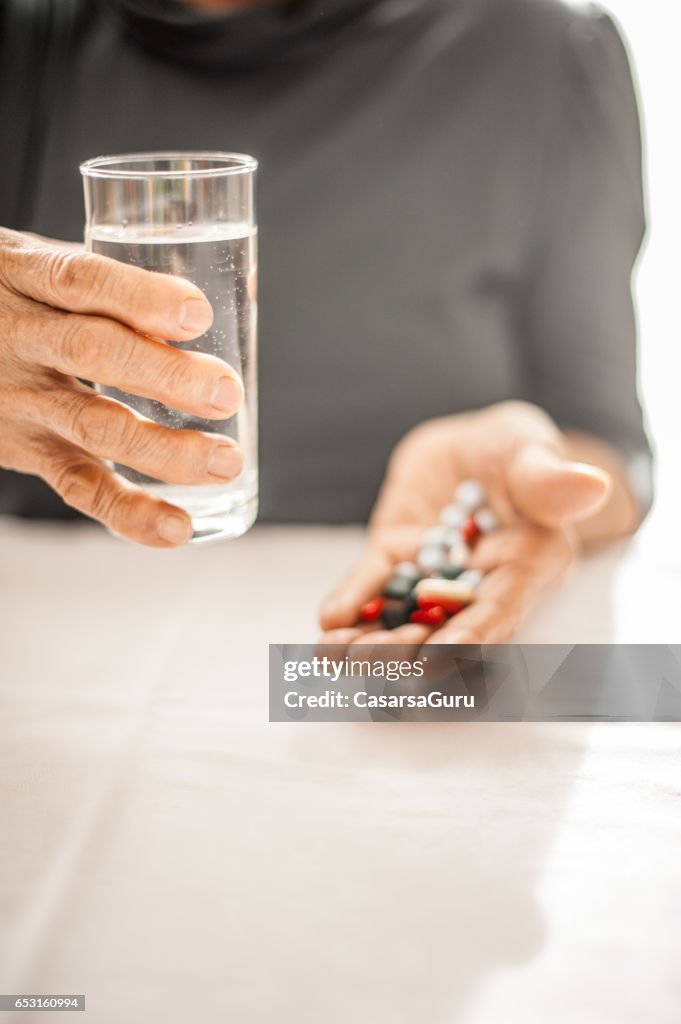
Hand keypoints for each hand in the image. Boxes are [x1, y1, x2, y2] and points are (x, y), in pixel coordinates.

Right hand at [0, 228, 243, 545]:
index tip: (198, 315)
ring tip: (224, 461)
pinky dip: (130, 512)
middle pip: (91, 354)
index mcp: (22, 275)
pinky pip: (78, 486)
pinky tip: (176, 527)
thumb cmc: (10, 298)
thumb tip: (229, 297)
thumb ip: (104, 284)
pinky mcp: (25, 451)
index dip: (138, 298)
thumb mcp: (32, 267)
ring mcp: (20, 401)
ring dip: (165, 450)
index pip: (77, 281)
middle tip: (226, 392)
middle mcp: (18, 338)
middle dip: (166, 377)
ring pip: (92, 426)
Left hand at [320, 402, 612, 645]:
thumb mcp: (533, 451)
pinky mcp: (396, 555)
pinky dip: (353, 602)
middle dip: (406, 648)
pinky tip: (329, 622)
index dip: (471, 636)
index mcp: (529, 564)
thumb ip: (550, 477)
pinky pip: (374, 584)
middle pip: (445, 625)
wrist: (476, 444)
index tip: (438, 659)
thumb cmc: (519, 449)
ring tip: (334, 656)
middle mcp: (479, 582)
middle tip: (370, 663)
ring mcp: (433, 573)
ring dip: (371, 640)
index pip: (501, 608)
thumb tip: (588, 484)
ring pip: (404, 615)